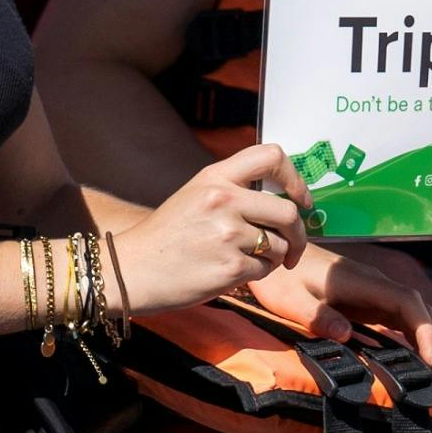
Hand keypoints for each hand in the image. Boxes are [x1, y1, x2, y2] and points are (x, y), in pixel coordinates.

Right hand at [116, 142, 312, 310]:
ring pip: (280, 246)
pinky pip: (264, 271)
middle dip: (299, 234)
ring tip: (245, 260)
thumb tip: (284, 197)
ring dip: (273, 257)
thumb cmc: (166, 236)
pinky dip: (256, 275)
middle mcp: (223, 200)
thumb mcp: (195, 196)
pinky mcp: (229, 268)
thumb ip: (233, 189)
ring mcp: (227, 235)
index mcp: (214, 177)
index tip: (300, 200)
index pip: (272, 156)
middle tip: (293, 247)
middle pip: (288, 212)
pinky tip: (231, 273)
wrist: (131, 271)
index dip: (295, 179)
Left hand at [245, 242, 431, 381]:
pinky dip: (419, 344)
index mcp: (363, 283)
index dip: (424, 332)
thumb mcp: (291, 299)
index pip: (409, 303)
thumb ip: (317, 316)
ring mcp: (378, 295)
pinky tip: (424, 366)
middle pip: (423, 313)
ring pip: (418, 319)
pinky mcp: (372, 304)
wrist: (277, 257)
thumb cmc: (282, 278)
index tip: (431, 362)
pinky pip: (405, 323)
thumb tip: (345, 336)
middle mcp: (378, 287)